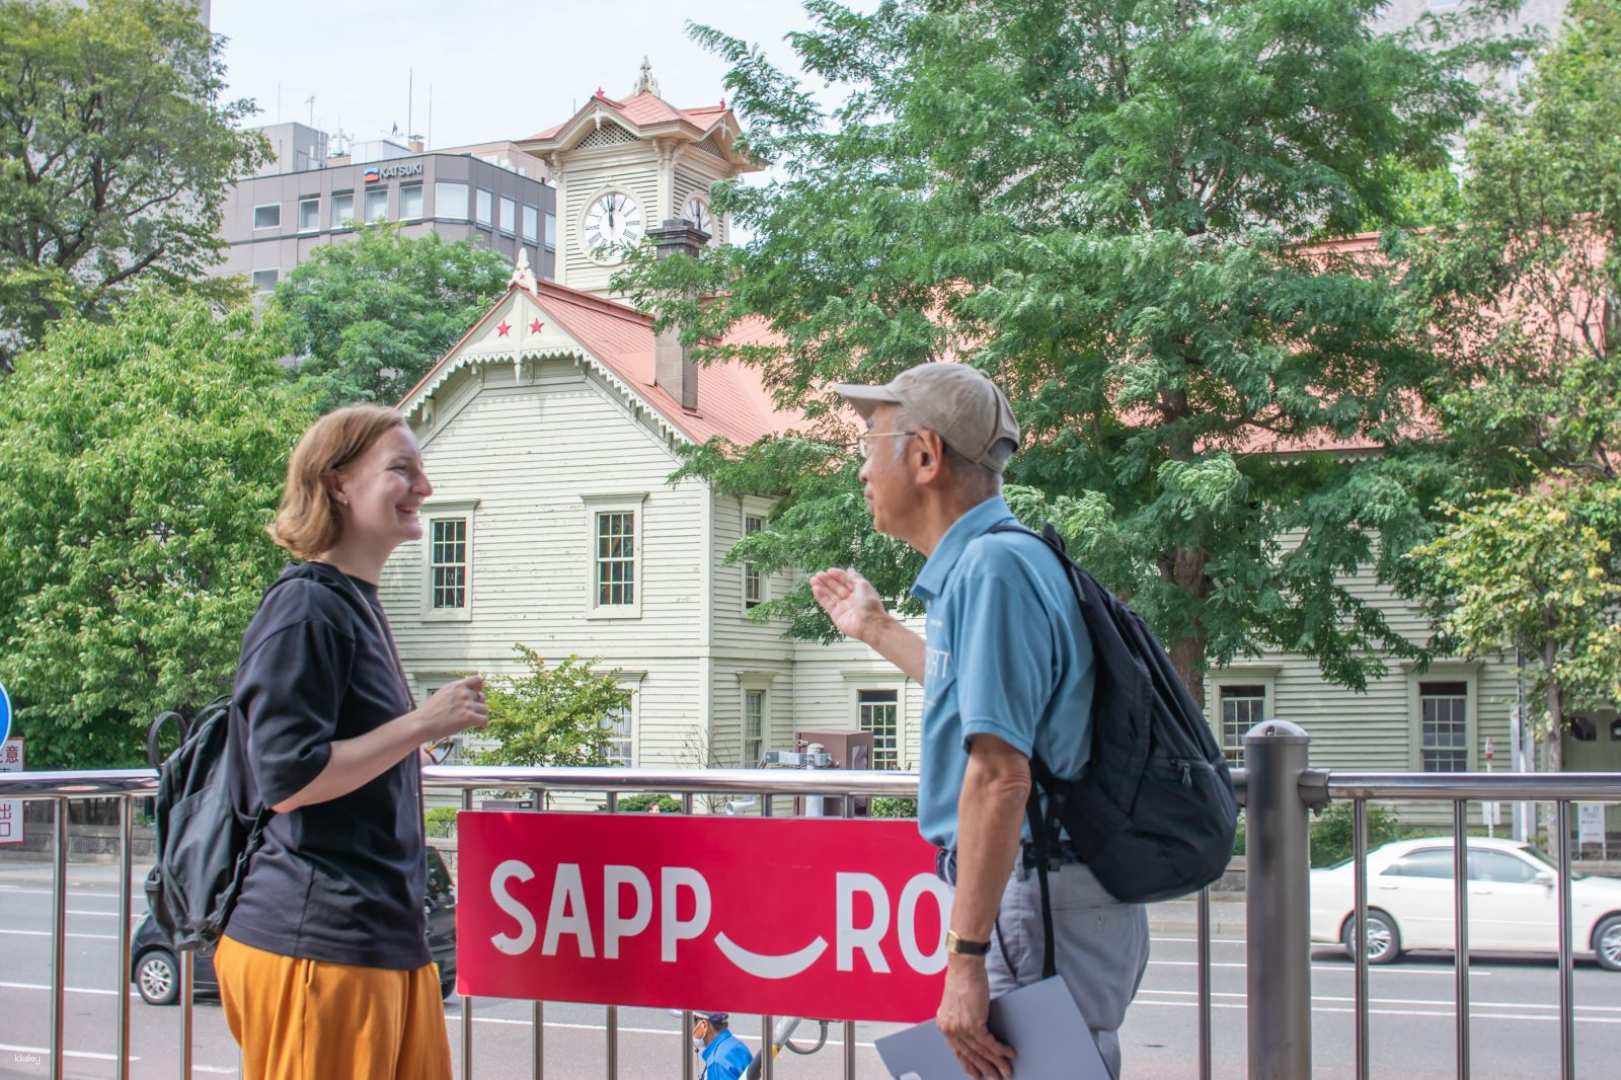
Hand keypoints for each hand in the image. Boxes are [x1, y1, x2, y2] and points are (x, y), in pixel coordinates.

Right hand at [414, 676, 488, 742]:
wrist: (422, 724)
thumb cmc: (430, 712)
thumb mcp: (443, 694)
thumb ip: (456, 692)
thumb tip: (471, 693)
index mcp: (456, 686)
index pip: (478, 680)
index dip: (479, 688)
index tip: (477, 696)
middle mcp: (463, 693)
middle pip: (482, 698)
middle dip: (477, 706)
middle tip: (470, 715)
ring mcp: (466, 704)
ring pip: (485, 709)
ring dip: (480, 716)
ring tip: (473, 723)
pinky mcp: (468, 717)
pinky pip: (484, 720)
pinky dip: (483, 725)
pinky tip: (479, 728)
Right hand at [808, 567, 886, 643]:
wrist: (869, 623)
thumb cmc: (869, 603)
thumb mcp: (863, 585)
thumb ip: (854, 577)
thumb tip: (850, 569)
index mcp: (859, 591)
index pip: (846, 581)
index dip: (838, 575)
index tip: (829, 570)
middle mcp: (850, 599)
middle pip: (836, 588)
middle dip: (827, 581)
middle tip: (817, 574)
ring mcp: (843, 607)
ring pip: (830, 595)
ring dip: (821, 587)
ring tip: (812, 580)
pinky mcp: (836, 615)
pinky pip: (827, 604)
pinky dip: (820, 596)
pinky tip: (815, 589)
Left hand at [937, 957, 1013, 1078]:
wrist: (965, 967)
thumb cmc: (962, 980)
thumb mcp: (955, 1004)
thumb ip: (960, 1019)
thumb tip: (972, 1031)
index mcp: (944, 1026)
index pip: (958, 1052)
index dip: (969, 1065)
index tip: (977, 1075)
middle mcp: (950, 1030)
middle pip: (971, 1055)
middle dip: (986, 1068)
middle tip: (996, 1078)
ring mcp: (961, 1028)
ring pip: (982, 1051)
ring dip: (997, 1063)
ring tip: (1007, 1071)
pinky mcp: (974, 1023)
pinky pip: (990, 1043)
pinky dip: (1001, 1050)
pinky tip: (1009, 1054)